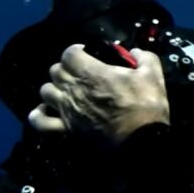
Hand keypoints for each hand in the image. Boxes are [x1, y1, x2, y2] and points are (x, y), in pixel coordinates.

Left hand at [28, 44, 169, 146]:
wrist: (142, 141)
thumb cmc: (146, 106)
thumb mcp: (153, 75)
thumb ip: (144, 57)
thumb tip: (135, 52)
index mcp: (91, 73)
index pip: (69, 53)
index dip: (77, 51)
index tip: (89, 54)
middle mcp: (73, 89)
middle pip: (55, 70)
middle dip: (68, 68)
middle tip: (82, 73)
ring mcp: (67, 110)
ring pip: (45, 91)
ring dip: (55, 88)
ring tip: (69, 91)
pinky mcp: (67, 129)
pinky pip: (40, 121)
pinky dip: (40, 115)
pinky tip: (48, 111)